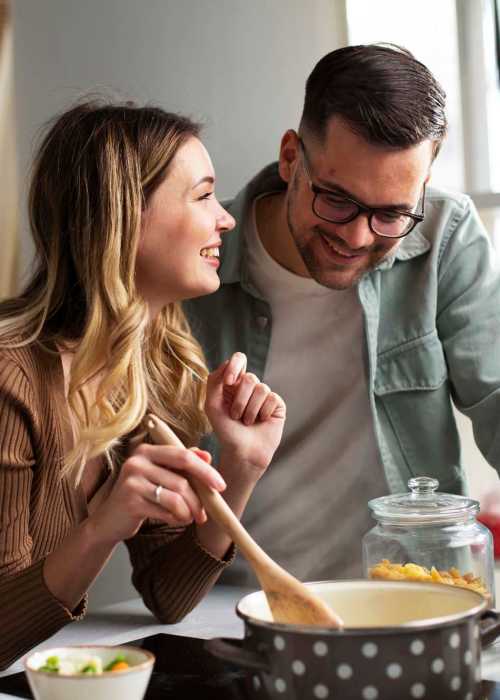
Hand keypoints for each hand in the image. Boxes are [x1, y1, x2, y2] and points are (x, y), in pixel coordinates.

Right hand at [89, 444, 225, 544]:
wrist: (110, 519)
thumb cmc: (141, 494)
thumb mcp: (161, 475)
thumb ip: (182, 464)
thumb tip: (207, 456)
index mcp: (147, 450)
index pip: (184, 456)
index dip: (205, 471)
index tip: (221, 486)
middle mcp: (137, 461)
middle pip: (182, 480)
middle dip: (199, 499)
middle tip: (205, 514)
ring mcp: (131, 481)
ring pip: (176, 498)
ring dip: (188, 512)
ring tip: (188, 518)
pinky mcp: (130, 501)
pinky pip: (166, 511)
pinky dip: (176, 519)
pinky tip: (174, 520)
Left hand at [205, 352, 285, 478]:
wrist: (242, 452)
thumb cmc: (225, 430)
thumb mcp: (212, 405)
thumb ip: (214, 382)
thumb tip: (227, 363)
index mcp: (233, 383)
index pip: (239, 359)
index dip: (235, 367)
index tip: (229, 381)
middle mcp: (250, 386)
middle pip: (249, 377)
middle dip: (240, 400)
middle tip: (235, 416)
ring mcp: (264, 395)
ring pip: (261, 388)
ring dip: (250, 409)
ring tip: (247, 422)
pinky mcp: (277, 404)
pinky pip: (272, 398)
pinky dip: (263, 413)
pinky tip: (261, 422)